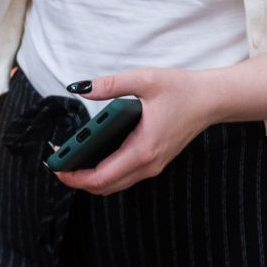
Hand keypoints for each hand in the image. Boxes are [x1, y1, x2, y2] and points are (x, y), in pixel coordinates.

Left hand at [54, 69, 218, 194]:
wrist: (211, 100)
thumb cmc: (181, 89)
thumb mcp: (145, 79)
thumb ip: (110, 84)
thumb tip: (80, 87)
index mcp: (142, 149)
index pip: (101, 177)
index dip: (74, 176)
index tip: (55, 165)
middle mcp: (147, 164)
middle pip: (104, 187)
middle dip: (76, 179)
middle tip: (56, 161)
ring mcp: (152, 166)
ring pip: (114, 185)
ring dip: (89, 177)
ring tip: (70, 157)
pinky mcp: (154, 162)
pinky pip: (123, 177)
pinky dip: (103, 172)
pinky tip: (92, 153)